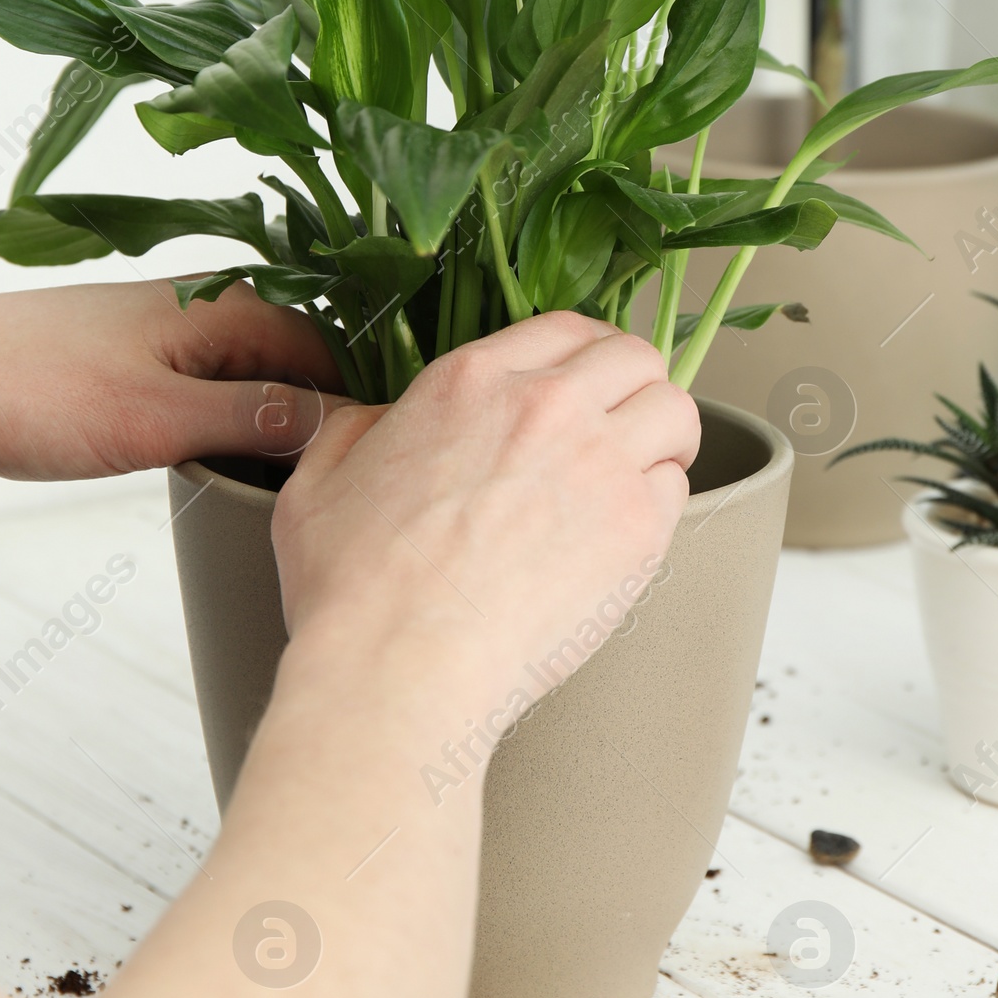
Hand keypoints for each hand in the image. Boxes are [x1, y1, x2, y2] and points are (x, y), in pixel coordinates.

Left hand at [0, 279, 343, 534]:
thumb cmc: (24, 388)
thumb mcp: (157, 420)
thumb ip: (252, 419)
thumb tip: (336, 422)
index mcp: (224, 301)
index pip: (333, 345)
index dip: (364, 403)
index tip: (384, 462)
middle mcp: (203, 304)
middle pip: (298, 360)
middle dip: (325, 416)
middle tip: (344, 489)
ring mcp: (163, 331)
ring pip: (250, 376)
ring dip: (273, 425)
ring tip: (293, 488)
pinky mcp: (128, 361)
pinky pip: (207, 389)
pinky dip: (227, 425)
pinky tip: (227, 469)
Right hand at [272, 312, 699, 709]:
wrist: (398, 670)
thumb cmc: (354, 593)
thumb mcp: (318, 483)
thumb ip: (357, 430)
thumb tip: (382, 423)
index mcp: (470, 381)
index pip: (565, 327)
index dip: (586, 353)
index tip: (587, 382)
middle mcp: (545, 404)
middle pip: (635, 356)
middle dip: (635, 385)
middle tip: (624, 423)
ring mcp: (599, 462)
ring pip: (675, 410)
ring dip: (663, 435)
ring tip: (642, 469)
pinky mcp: (636, 528)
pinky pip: (679, 486)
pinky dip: (662, 499)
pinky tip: (629, 527)